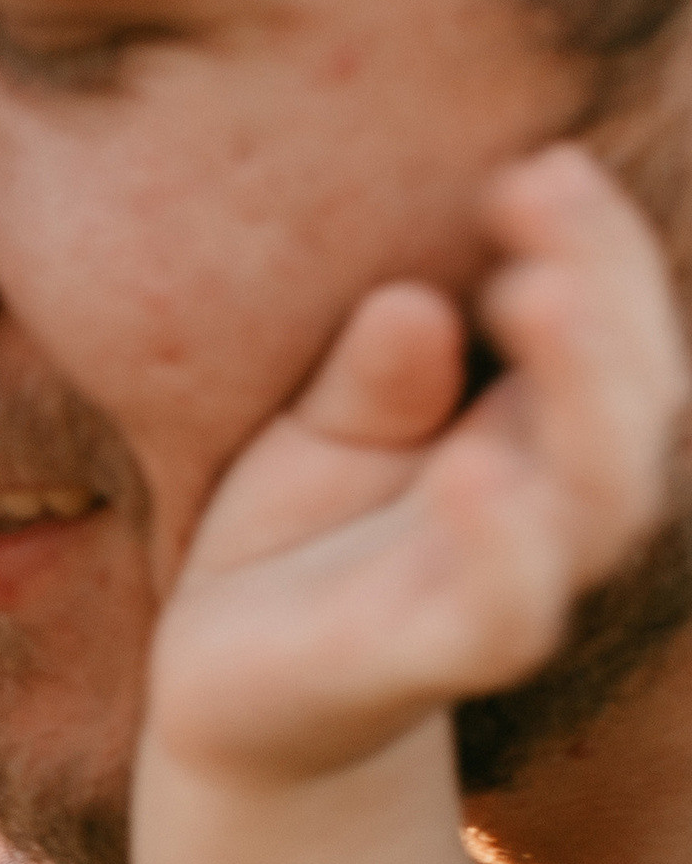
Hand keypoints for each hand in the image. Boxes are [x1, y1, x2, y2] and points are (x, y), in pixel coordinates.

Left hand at [150, 142, 689, 782]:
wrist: (225, 698)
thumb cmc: (294, 547)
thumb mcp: (322, 434)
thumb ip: (375, 378)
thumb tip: (413, 304)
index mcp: (535, 441)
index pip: (616, 333)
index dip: (597, 244)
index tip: (535, 164)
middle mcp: (544, 514)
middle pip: (637, 400)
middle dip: (609, 284)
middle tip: (540, 182)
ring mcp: (500, 592)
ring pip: (600, 503)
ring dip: (587, 390)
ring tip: (537, 289)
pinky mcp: (429, 663)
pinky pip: (504, 616)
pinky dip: (503, 547)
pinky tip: (473, 469)